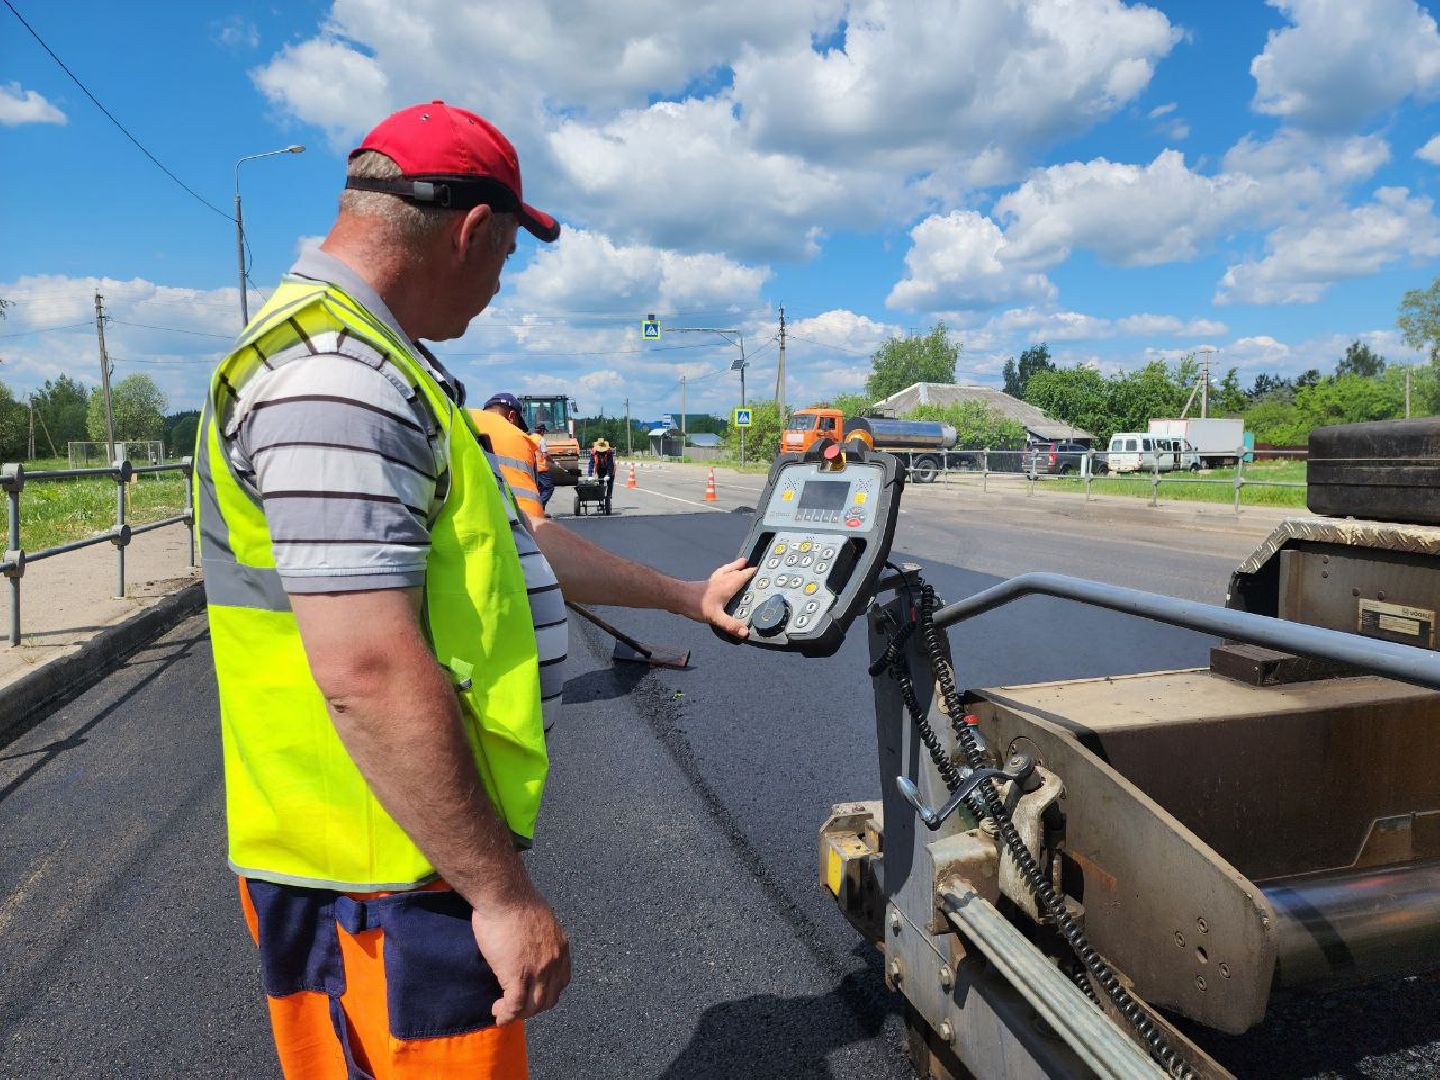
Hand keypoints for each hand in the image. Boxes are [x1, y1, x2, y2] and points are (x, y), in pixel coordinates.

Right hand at [472, 888, 571, 1024]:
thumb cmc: (514, 900)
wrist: (504, 895)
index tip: (532, 994)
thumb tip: (528, 945)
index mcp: (561, 946)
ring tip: (503, 1010)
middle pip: (548, 999)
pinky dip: (506, 1014)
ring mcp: (538, 970)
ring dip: (518, 1013)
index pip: (562, 981)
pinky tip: (498, 1013)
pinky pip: (515, 1006)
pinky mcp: (518, 975)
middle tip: (515, 1006)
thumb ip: (539, 936)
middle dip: (532, 1007)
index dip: (546, 993)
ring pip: (533, 1006)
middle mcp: (554, 961)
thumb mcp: (539, 919)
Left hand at [691, 557, 756, 637]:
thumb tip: (746, 632)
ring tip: (737, 564)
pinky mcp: (704, 584)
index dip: (752, 572)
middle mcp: (721, 580)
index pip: (743, 575)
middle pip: (734, 570)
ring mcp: (712, 581)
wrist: (676, 597)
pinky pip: (717, 575)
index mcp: (728, 585)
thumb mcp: (715, 617)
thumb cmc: (696, 605)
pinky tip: (719, 577)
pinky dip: (722, 572)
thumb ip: (730, 624)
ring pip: (725, 570)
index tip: (761, 571)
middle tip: (748, 562)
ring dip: (732, 566)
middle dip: (742, 567)